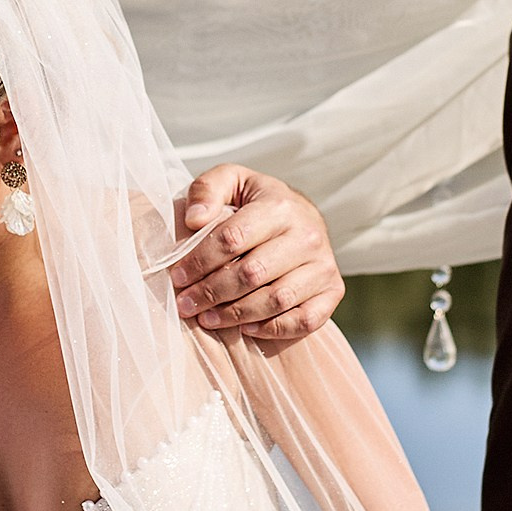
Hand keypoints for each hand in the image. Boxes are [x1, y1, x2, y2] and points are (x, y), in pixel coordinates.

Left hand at [170, 167, 344, 347]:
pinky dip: (273, 329)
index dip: (199, 262)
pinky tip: (247, 328)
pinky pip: (304, 319)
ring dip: (236, 315)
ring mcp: (324, 265)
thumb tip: (194, 219)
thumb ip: (207, 190)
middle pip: (251, 274)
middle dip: (211, 293)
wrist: (304, 217)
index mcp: (279, 206)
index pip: (232, 239)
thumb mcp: (232, 182)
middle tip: (186, 305)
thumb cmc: (258, 203)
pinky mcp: (333, 290)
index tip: (178, 277)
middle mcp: (307, 235)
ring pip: (276, 300)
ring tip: (207, 319)